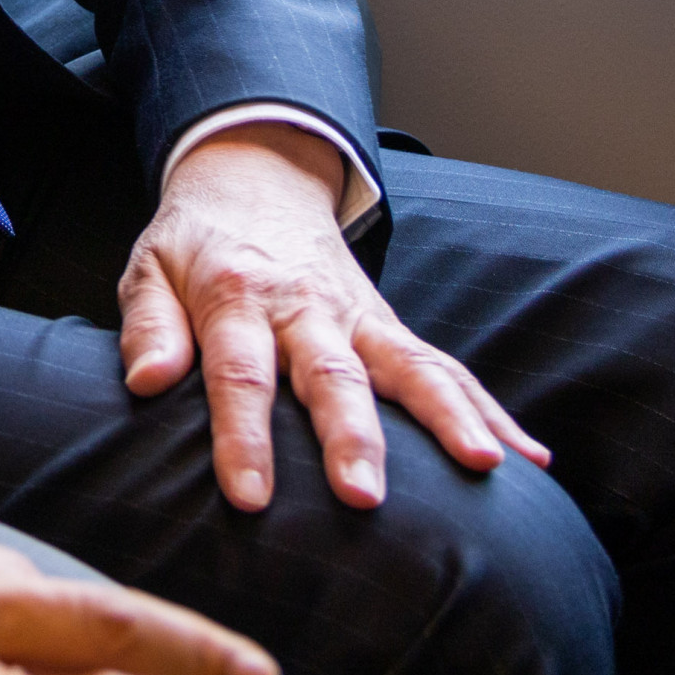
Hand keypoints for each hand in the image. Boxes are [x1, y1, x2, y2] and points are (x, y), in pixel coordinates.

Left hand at [116, 125, 545, 514]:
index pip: (241, 373)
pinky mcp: (388, 327)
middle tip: (365, 495)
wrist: (254, 176)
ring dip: (448, 416)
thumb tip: (147, 381)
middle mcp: (307, 309)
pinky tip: (527, 456)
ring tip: (485, 465)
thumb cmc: (196, 242)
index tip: (250, 498)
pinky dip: (487, 408)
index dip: (244, 437)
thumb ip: (149, 325)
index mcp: (239, 298)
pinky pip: (443, 367)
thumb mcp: (149, 268)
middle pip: (334, 375)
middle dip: (352, 436)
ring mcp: (358, 317)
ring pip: (409, 367)